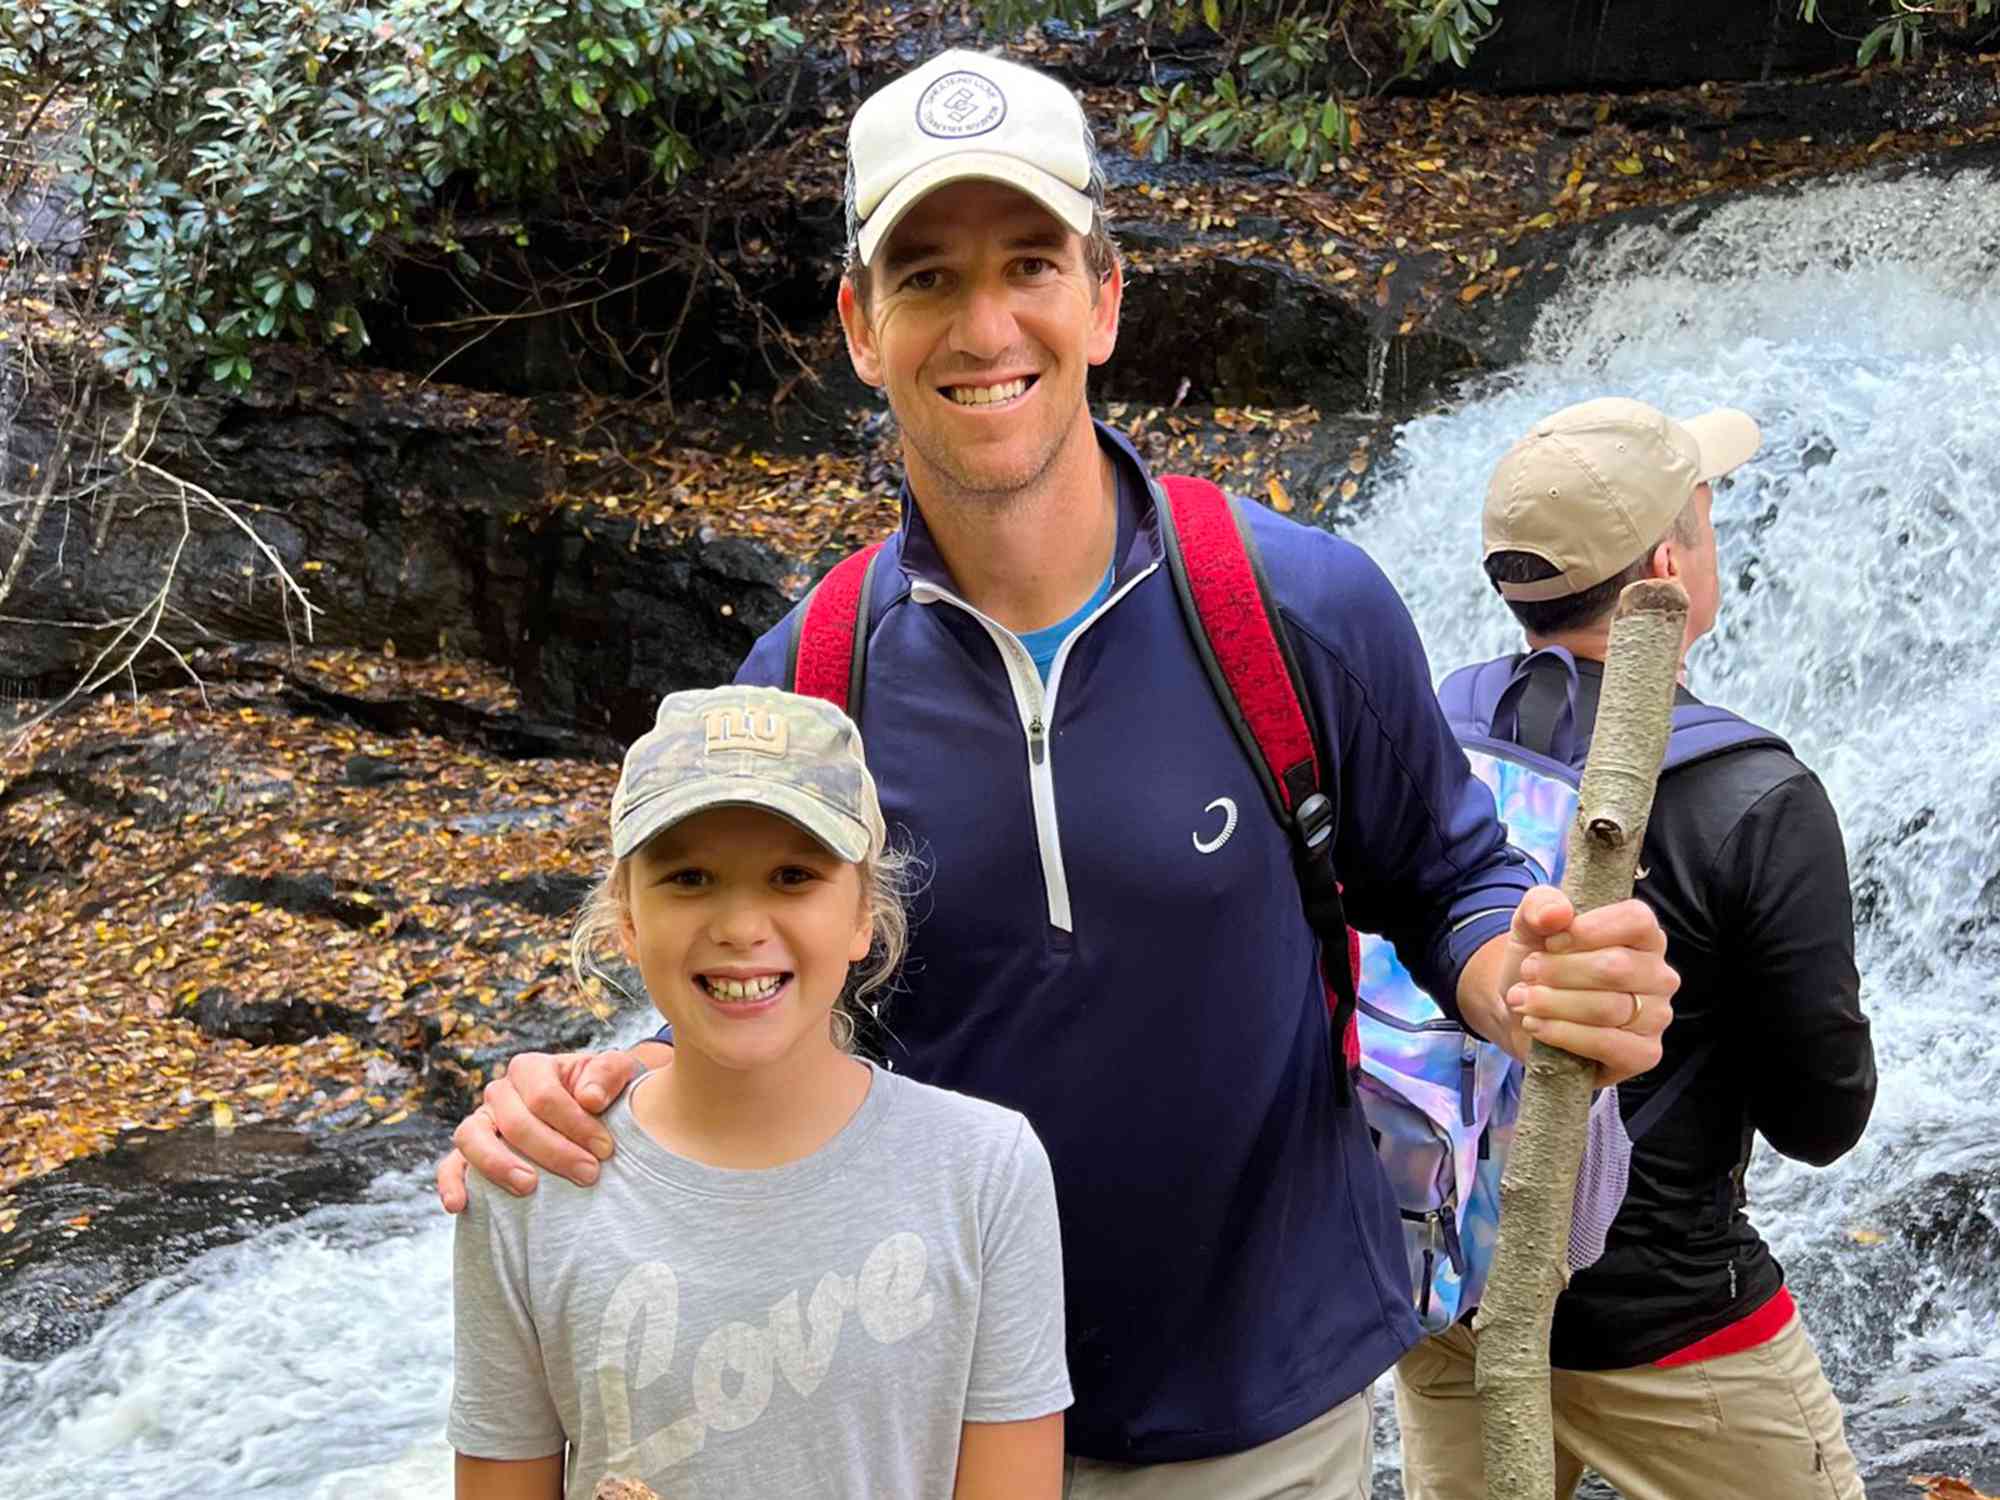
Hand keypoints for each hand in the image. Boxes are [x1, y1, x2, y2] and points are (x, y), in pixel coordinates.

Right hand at [434, 1048, 643, 1212]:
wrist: (597, 1112)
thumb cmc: (604, 1093)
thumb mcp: (617, 1072)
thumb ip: (609, 1073)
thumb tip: (589, 1098)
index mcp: (532, 1069)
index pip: (544, 1096)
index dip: (576, 1124)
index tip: (606, 1150)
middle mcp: (501, 1092)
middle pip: (515, 1121)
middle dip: (554, 1151)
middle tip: (588, 1174)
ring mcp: (482, 1122)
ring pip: (472, 1137)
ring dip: (499, 1164)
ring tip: (528, 1187)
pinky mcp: (471, 1153)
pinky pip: (451, 1165)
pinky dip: (451, 1183)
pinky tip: (458, 1205)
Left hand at [1494, 886, 1675, 1087]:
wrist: (1522, 1011)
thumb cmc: (1539, 961)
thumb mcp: (1529, 925)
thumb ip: (1539, 906)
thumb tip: (1557, 912)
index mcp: (1643, 934)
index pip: (1635, 920)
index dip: (1587, 930)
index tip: (1550, 941)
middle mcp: (1659, 974)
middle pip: (1615, 967)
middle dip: (1559, 971)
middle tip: (1528, 973)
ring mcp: (1656, 1016)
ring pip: (1608, 1008)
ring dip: (1553, 1003)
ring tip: (1523, 999)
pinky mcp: (1644, 1054)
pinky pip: (1609, 1045)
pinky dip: (1564, 1034)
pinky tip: (1536, 1025)